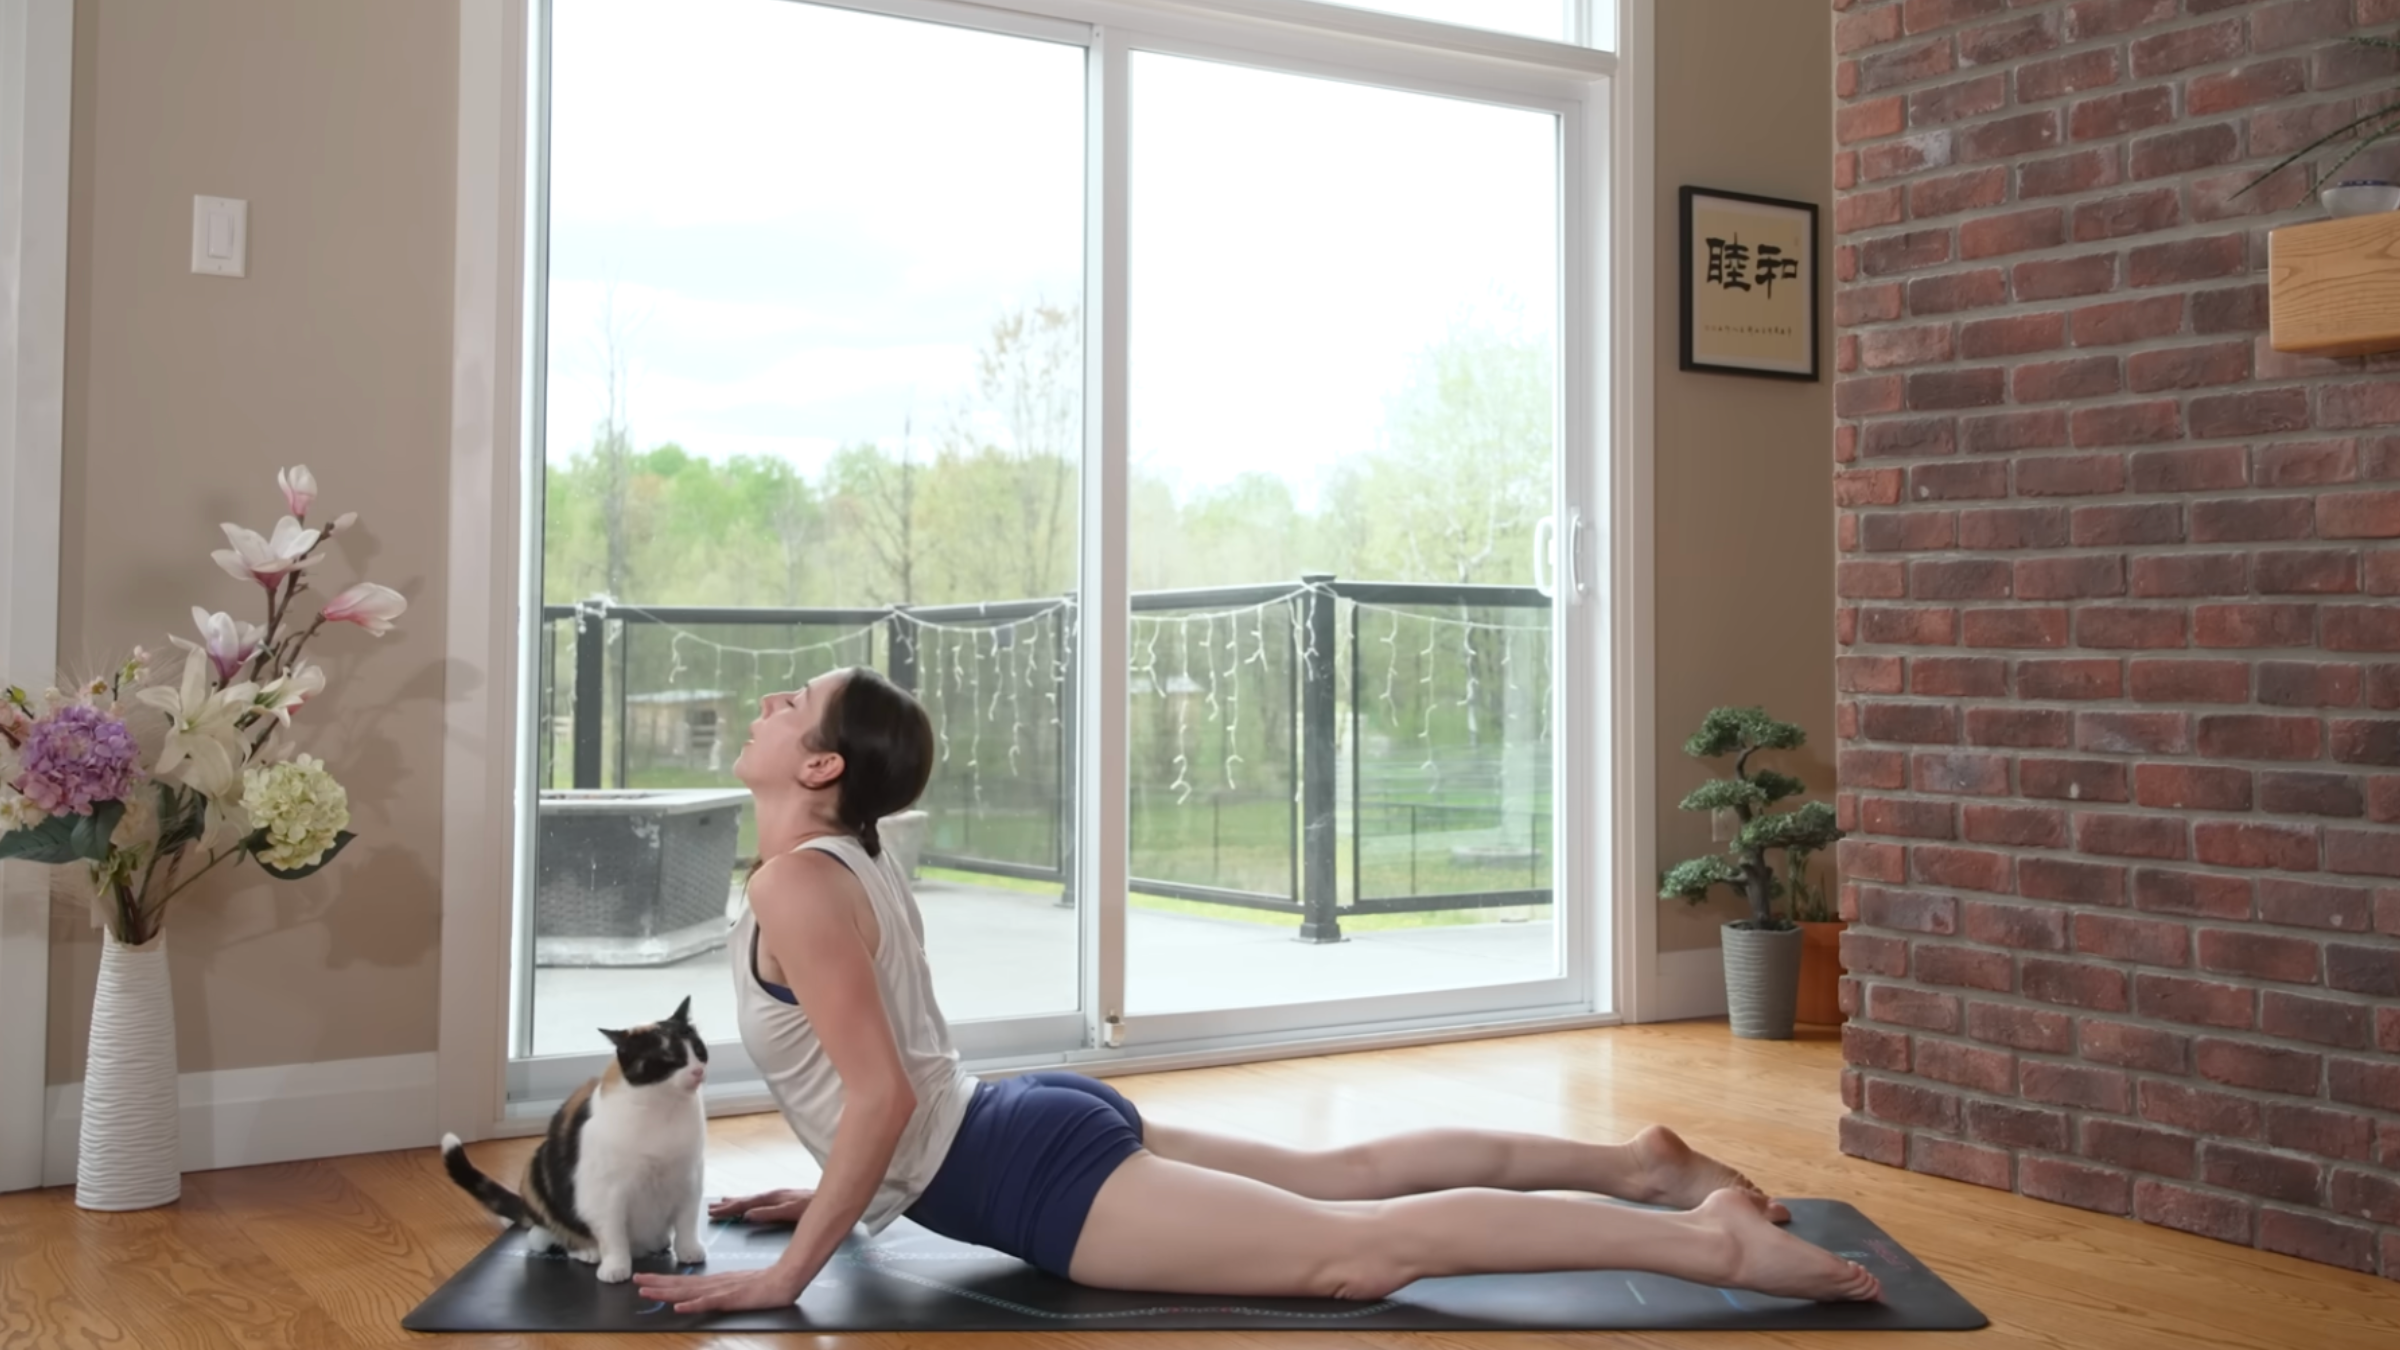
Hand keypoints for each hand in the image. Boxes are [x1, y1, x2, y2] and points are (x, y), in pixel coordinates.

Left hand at [634, 1263, 809, 1313]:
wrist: (786, 1279)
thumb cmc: (765, 1284)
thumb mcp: (737, 1287)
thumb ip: (721, 1291)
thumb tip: (702, 1295)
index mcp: (714, 1282)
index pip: (683, 1281)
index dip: (662, 1281)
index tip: (644, 1279)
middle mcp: (714, 1283)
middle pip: (680, 1284)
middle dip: (656, 1283)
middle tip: (635, 1281)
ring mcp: (722, 1290)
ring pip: (688, 1291)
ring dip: (666, 1292)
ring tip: (647, 1292)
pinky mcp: (732, 1298)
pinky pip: (709, 1302)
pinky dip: (693, 1304)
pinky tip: (679, 1306)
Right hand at [708, 1188, 813, 1223]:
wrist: (833, 1197)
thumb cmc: (813, 1206)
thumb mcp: (792, 1212)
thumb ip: (770, 1213)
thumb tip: (747, 1215)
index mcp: (772, 1198)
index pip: (746, 1203)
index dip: (730, 1209)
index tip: (714, 1213)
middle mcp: (773, 1195)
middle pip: (746, 1200)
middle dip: (729, 1205)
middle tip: (710, 1210)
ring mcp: (778, 1196)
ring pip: (752, 1199)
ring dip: (736, 1202)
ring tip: (720, 1204)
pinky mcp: (783, 1199)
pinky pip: (759, 1200)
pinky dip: (748, 1202)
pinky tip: (747, 1206)